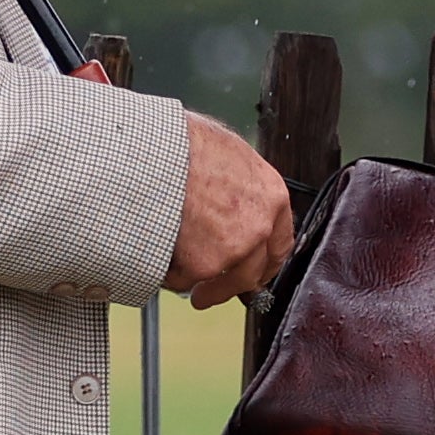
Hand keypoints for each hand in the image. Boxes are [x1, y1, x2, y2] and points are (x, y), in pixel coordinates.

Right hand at [166, 108, 292, 306]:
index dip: (263, 263)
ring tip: (177, 275)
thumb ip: (237, 184)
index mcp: (271, 196)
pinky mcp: (203, 264)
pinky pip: (183, 278)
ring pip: (218, 280)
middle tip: (211, 291)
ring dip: (199, 284)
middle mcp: (260, 227)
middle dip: (230, 285)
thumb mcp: (227, 154)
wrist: (156, 152)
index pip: (279, 244)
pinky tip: (158, 252)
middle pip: (251, 272)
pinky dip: (168, 272)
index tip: (253, 273)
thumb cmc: (184, 144)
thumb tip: (226, 192)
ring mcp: (234, 249)